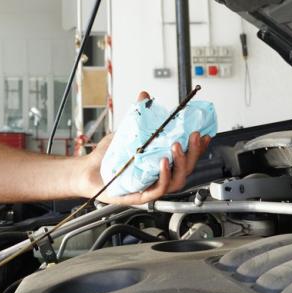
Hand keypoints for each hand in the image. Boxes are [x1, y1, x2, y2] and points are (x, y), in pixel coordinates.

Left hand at [78, 91, 211, 204]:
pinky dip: (164, 176)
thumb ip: (138, 116)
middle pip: (186, 169)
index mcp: (161, 163)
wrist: (87, 171)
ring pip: (177, 181)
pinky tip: (164, 163)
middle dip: (194, 152)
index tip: (205, 133)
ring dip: (181, 163)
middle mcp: (159, 177)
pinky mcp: (140, 196)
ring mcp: (151, 187)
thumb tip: (145, 96)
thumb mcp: (126, 132)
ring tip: (177, 146)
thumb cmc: (108, 158)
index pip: (186, 157)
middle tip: (194, 136)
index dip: (198, 147)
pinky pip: (158, 190)